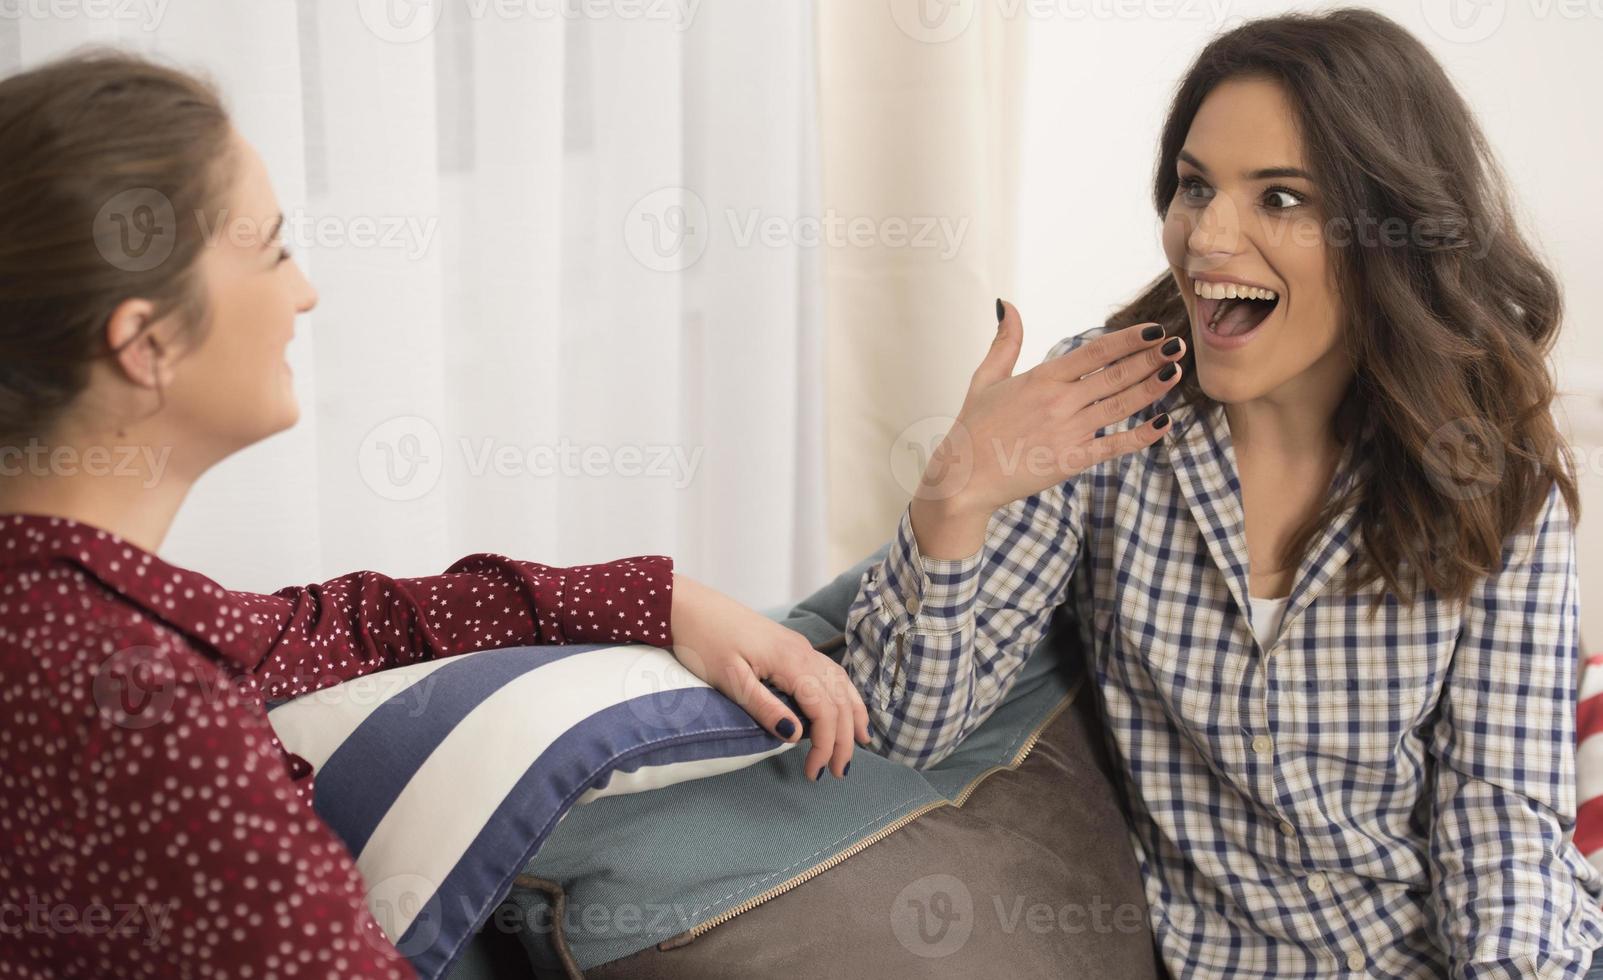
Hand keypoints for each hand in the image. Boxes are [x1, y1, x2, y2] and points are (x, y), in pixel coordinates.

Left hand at [669, 574, 868, 780]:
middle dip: (844, 738)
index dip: (826, 744)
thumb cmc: (705, 642)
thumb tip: (796, 736)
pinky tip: (845, 705)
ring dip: (852, 715)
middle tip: (839, 771)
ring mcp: (801, 647)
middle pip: (839, 700)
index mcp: (792, 662)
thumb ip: (765, 708)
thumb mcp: (730, 680)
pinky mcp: (793, 646)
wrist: (690, 607)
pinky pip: (831, 673)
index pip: (824, 710)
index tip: (815, 772)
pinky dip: (844, 693)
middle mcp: (804, 653)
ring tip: (860, 742)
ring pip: (841, 684)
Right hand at [910, 303, 1183, 558]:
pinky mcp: (1071, 461)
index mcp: (1041, 378)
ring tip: (1175, 372)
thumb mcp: (986, 379)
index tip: (1154, 331)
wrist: (963, 478)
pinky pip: (1114, 445)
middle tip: (1179, 346)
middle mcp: (1059, 402)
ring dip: (1152, 388)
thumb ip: (1005, 341)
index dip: (1129, 340)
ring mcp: (1068, 432)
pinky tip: (1163, 423)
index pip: (1095, 352)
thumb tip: (1007, 305)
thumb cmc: (973, 428)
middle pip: (1115, 375)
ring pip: (1120, 406)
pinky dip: (1141, 435)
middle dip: (1151, 359)